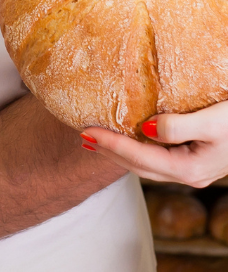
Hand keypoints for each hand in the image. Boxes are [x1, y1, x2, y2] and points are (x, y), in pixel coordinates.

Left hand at [82, 101, 227, 187]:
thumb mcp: (212, 120)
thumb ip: (178, 126)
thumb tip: (145, 129)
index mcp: (189, 168)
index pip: (139, 158)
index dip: (111, 145)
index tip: (86, 132)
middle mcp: (189, 174)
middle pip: (139, 167)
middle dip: (110, 153)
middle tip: (82, 136)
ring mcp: (193, 169)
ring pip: (147, 165)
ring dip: (121, 153)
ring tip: (97, 140)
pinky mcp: (195, 158)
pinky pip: (158, 157)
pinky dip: (137, 149)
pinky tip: (129, 137)